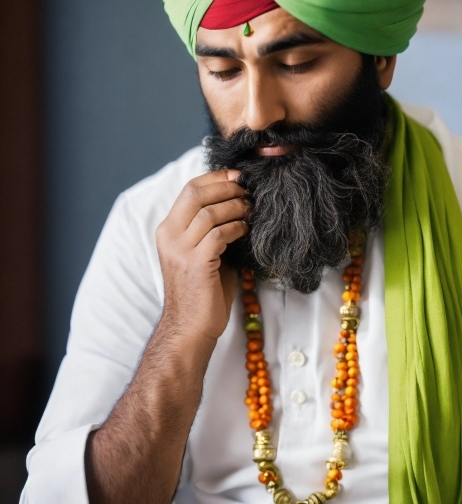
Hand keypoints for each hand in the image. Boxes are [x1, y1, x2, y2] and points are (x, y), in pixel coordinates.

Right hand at [155, 168, 249, 343]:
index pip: (189, 190)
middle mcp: (169, 236)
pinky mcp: (196, 263)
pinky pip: (219, 234)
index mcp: (168, 230)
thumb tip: (239, 203)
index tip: (237, 176)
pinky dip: (236, 227)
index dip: (215, 178)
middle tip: (247, 190)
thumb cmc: (203, 291)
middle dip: (225, 186)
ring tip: (250, 210)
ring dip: (235, 207)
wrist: (190, 327)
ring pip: (209, 212)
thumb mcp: (203, 252)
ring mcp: (180, 250)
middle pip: (195, 193)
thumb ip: (213, 229)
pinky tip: (245, 230)